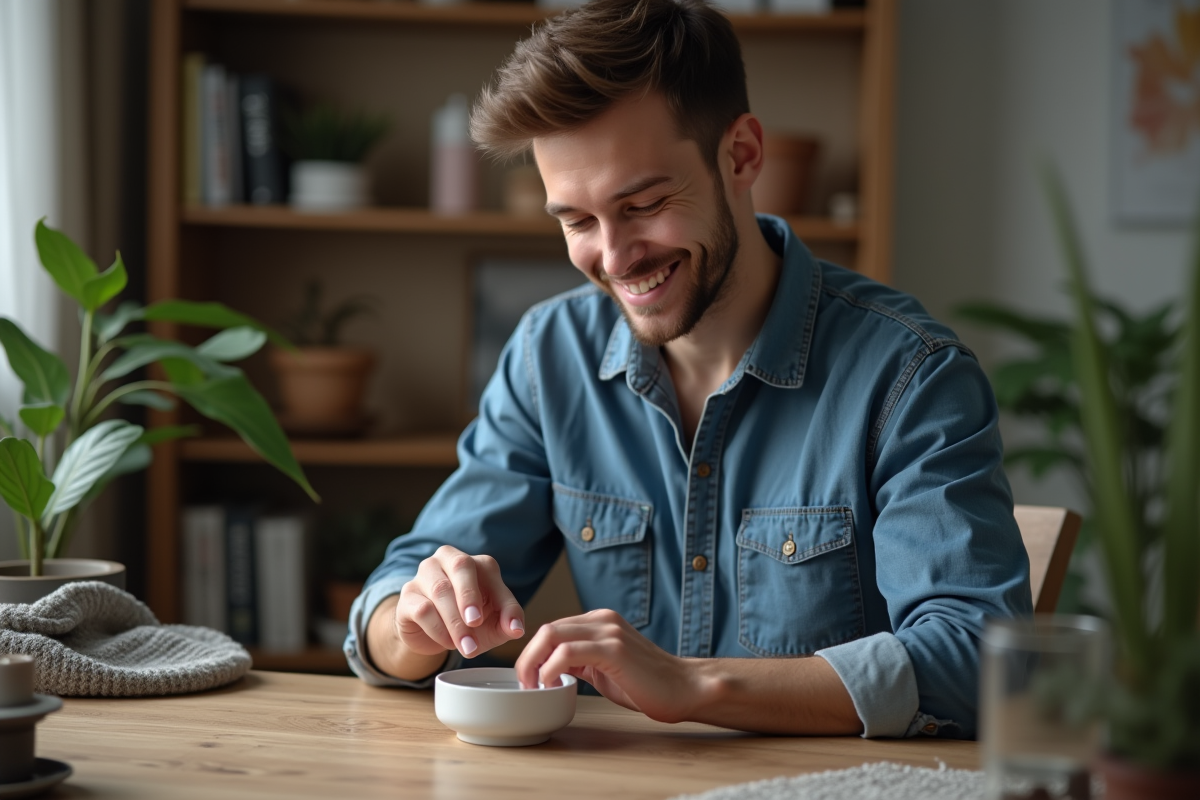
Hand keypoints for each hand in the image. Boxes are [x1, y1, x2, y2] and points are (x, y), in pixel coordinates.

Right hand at [396, 545, 525, 659]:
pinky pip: (423, 608)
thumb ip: (508, 621)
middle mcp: (447, 559)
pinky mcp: (408, 595)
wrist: (431, 635)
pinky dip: (438, 629)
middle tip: (477, 623)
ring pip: (440, 590)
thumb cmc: (469, 622)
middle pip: (461, 566)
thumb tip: (517, 630)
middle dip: (470, 596)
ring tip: (467, 647)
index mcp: (474, 562)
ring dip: (455, 622)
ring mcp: (424, 574)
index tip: (510, 628)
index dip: (503, 599)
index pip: (489, 571)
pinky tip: (448, 642)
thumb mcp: (494, 623)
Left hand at [514, 609, 695, 722]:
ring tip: (535, 687)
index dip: (534, 653)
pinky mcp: (613, 648)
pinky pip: (568, 652)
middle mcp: (602, 620)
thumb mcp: (603, 668)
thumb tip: (550, 668)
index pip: (553, 629)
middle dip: (527, 657)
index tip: (528, 679)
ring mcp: (608, 631)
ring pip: (552, 635)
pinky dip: (551, 668)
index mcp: (599, 622)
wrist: (683, 688)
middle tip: (525, 684)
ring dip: (534, 663)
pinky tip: (553, 685)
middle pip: (547, 629)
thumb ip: (580, 661)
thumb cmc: (646, 684)